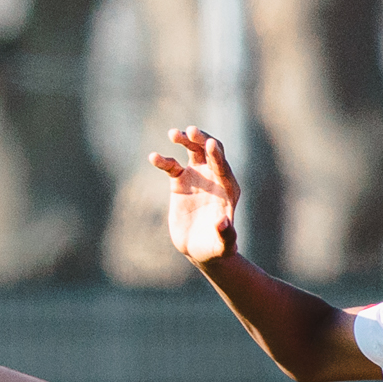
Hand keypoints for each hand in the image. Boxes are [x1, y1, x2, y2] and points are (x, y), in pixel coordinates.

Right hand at [149, 128, 241, 265]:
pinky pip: (171, 167)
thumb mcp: (222, 244)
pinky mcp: (180, 182)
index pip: (223, 166)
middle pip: (209, 151)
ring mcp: (196, 176)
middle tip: (191, 131)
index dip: (217, 155)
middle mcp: (214, 177)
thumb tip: (222, 223)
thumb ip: (225, 234)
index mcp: (228, 188)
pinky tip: (154, 157)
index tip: (210, 144)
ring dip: (184, 140)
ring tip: (173, 133)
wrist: (199, 249)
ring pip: (192, 151)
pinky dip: (163, 161)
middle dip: (201, 139)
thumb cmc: (216, 247)